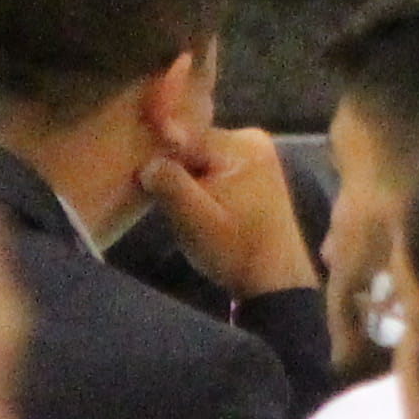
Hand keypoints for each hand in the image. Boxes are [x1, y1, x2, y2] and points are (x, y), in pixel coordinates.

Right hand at [137, 123, 319, 303]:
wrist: (273, 280)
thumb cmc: (234, 250)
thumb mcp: (193, 219)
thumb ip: (169, 182)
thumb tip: (147, 161)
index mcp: (242, 145)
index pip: (183, 138)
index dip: (161, 162)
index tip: (145, 187)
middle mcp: (252, 139)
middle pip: (193, 146)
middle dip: (176, 172)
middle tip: (167, 204)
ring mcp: (257, 155)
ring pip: (201, 159)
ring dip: (187, 181)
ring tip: (183, 209)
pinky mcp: (255, 172)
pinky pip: (214, 168)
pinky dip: (201, 184)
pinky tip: (198, 208)